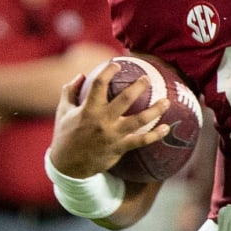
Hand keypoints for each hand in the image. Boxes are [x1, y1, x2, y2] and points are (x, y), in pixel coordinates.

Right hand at [46, 62, 168, 178]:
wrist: (69, 165)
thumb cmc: (66, 135)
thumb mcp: (63, 111)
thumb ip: (70, 91)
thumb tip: (80, 75)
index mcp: (88, 109)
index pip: (99, 84)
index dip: (109, 72)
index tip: (117, 64)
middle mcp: (102, 120)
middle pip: (125, 99)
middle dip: (138, 87)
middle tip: (148, 78)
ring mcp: (113, 134)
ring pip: (139, 120)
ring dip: (155, 110)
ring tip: (166, 101)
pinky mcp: (120, 148)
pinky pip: (142, 141)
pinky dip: (156, 135)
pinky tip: (166, 128)